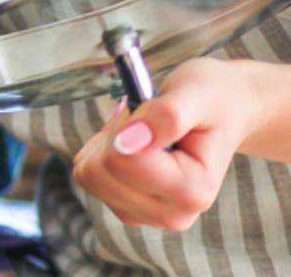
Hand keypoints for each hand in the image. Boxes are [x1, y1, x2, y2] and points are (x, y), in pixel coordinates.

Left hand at [71, 57, 262, 230]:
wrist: (224, 112)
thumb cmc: (210, 101)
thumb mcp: (196, 94)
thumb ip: (167, 116)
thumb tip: (128, 142)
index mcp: (193, 192)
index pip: (122, 161)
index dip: (125, 126)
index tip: (149, 112)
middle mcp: (173, 215)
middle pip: (98, 171)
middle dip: (113, 135)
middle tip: (144, 120)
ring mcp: (148, 216)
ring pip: (87, 175)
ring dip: (105, 143)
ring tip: (141, 132)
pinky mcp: (128, 209)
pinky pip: (87, 176)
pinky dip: (100, 153)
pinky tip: (131, 145)